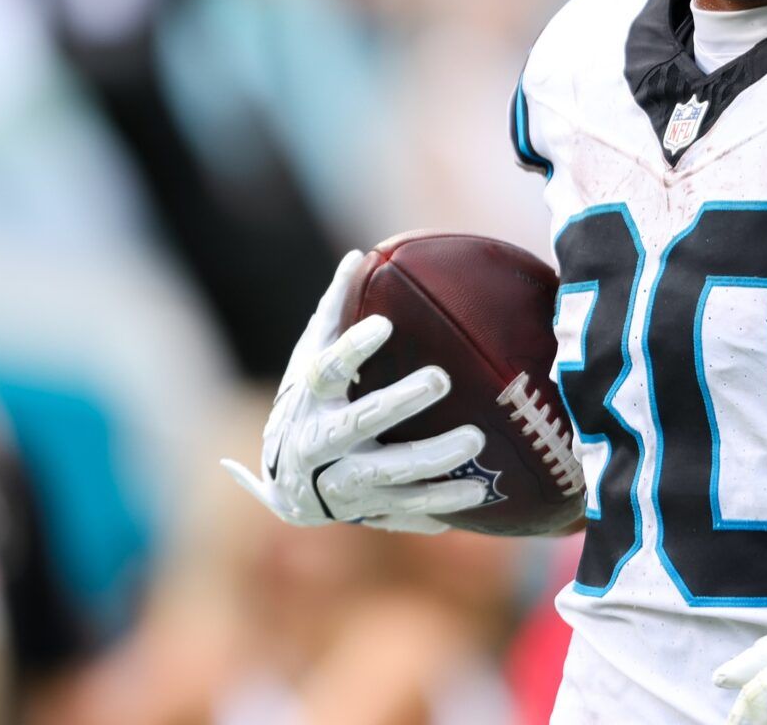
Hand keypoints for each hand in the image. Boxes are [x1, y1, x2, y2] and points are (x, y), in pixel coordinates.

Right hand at [221, 250, 489, 533]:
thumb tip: (359, 254)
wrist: (288, 487)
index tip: (385, 325)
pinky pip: (404, 511)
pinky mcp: (365, 513)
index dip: (353, 348)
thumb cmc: (309, 404)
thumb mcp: (310, 358)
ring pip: (388, 475)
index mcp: (310, 399)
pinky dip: (438, 506)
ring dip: (432, 462)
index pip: (327, 370)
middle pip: (359, 423)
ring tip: (475, 442)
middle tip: (441, 378)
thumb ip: (334, 311)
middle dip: (399, 403)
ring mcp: (342, 483)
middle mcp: (320, 442)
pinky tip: (477, 494)